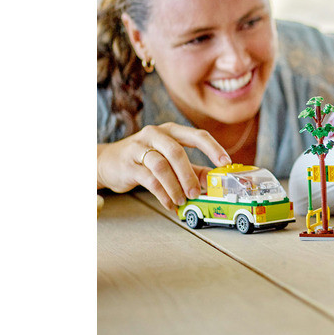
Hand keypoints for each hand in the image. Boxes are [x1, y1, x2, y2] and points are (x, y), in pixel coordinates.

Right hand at [97, 122, 231, 210]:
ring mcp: (140, 147)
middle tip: (197, 193)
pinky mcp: (128, 163)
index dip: (213, 148)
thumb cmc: (146, 159)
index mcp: (172, 130)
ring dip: (175, 186)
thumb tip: (215, 181)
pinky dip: (162, 194)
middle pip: (177, 152)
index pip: (197, 135)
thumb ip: (194, 169)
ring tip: (182, 200)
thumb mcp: (171, 160)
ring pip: (161, 166)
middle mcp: (156, 134)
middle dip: (189, 175)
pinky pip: (149, 179)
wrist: (108, 161)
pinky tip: (170, 203)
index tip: (225, 163)